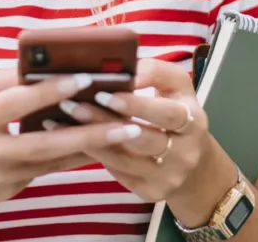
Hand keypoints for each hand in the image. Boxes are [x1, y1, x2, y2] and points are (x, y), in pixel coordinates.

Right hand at [0, 69, 143, 211]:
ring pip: (53, 161)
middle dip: (90, 133)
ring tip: (126, 133)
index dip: (51, 91)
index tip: (85, 78)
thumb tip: (44, 64)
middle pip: (45, 144)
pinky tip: (97, 145)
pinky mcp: (8, 191)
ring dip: (90, 147)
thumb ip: (4, 80)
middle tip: (127, 123)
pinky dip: (70, 157)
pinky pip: (45, 171)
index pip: (16, 103)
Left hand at [50, 58, 214, 203]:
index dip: (138, 104)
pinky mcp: (150, 192)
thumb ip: (155, 72)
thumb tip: (126, 67)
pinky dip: (94, 153)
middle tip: (74, 105)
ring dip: (92, 138)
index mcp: (194, 121)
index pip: (168, 114)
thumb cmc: (177, 115)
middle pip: (143, 139)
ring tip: (64, 118)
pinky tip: (72, 138)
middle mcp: (185, 153)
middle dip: (106, 122)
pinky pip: (117, 172)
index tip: (106, 93)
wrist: (194, 165)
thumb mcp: (176, 89)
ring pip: (124, 159)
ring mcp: (168, 177)